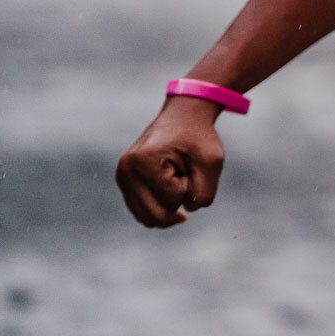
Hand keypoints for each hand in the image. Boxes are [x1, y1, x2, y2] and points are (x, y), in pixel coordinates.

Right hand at [115, 96, 225, 227]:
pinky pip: (144, 213)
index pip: (174, 199)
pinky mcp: (125, 184)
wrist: (184, 117)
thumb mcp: (212, 162)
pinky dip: (161, 205)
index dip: (190, 183)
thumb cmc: (198, 138)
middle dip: (179, 199)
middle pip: (157, 216)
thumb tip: (181, 215)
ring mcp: (122, 178)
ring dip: (170, 203)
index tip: (188, 160)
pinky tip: (168, 184)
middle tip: (183, 172)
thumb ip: (202, 194)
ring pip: (150, 218)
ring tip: (174, 176)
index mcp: (143, 162)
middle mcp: (126, 172)